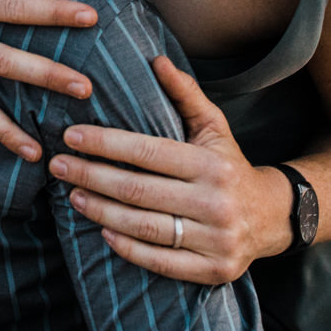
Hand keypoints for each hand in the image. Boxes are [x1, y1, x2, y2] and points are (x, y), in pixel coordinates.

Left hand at [49, 56, 295, 283]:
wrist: (272, 217)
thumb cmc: (229, 165)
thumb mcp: (214, 126)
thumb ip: (185, 94)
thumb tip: (156, 60)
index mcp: (211, 164)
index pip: (147, 152)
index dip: (105, 144)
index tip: (71, 136)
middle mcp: (214, 202)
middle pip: (139, 190)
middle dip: (91, 176)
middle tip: (58, 165)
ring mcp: (215, 240)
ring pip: (145, 227)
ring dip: (101, 211)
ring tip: (73, 195)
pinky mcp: (213, 270)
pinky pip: (161, 262)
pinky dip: (129, 248)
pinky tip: (103, 231)